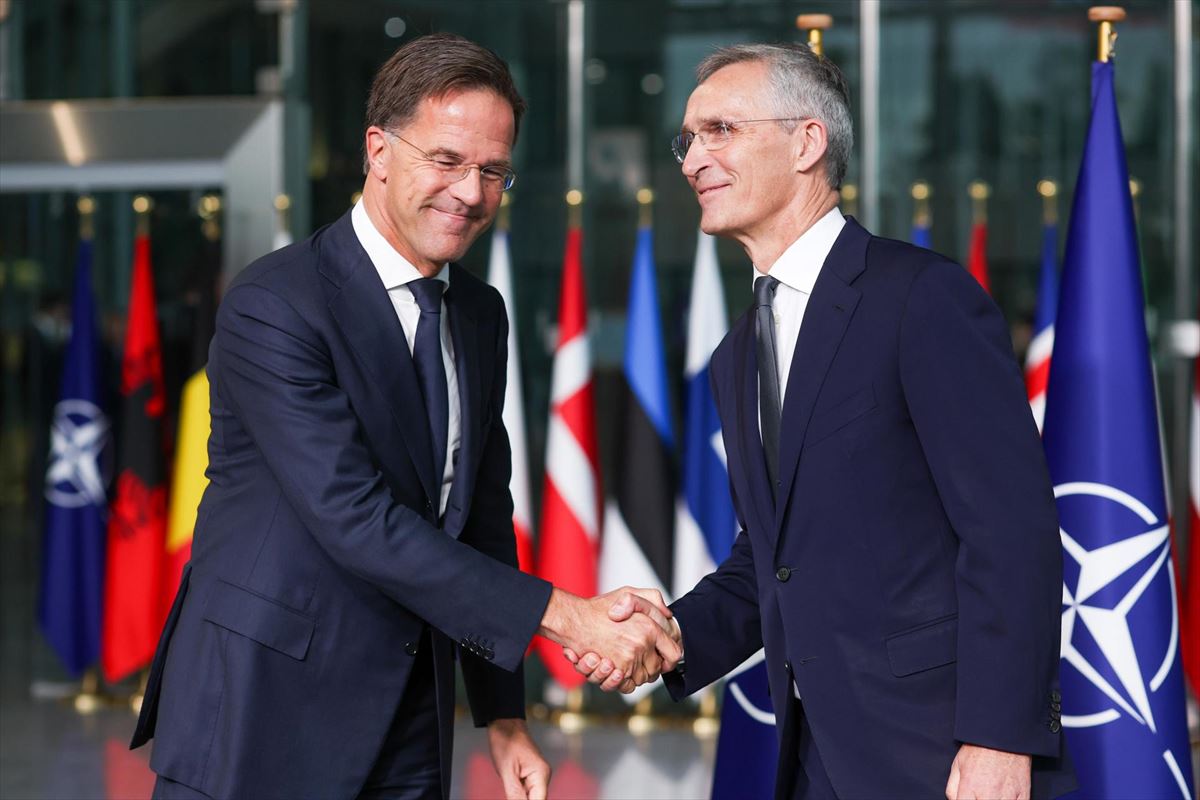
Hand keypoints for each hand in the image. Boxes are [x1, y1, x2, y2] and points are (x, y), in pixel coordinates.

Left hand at [487, 718, 549, 799]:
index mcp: (541, 774)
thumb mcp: (507, 770)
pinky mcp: (530, 774)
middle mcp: (543, 776)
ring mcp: (537, 775)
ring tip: (510, 783)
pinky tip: (510, 789)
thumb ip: (514, 793)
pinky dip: (518, 793)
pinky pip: (526, 790)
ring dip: (520, 797)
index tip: (514, 797)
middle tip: (510, 790)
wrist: (505, 723)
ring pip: (531, 796)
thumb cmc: (506, 742)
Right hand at [563, 588, 681, 692]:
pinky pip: (627, 685)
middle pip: (656, 669)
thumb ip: (653, 599)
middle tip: (637, 658)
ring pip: (642, 678)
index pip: (673, 653)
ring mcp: (629, 659)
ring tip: (620, 661)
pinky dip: (622, 682)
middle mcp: (642, 644)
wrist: (574, 620)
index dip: (668, 658)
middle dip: (648, 666)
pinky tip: (614, 670)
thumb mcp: (629, 593)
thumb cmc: (599, 608)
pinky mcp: (616, 671)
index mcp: (650, 627)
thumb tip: (668, 613)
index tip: (663, 658)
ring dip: (633, 674)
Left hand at [945, 743, 1030, 799]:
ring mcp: (1008, 796)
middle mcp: (988, 794)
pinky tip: (1005, 796)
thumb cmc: (979, 749)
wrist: (1004, 736)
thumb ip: (953, 788)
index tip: (967, 797)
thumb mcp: (958, 764)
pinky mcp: (1023, 795)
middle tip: (980, 794)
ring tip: (991, 794)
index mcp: (970, 787)